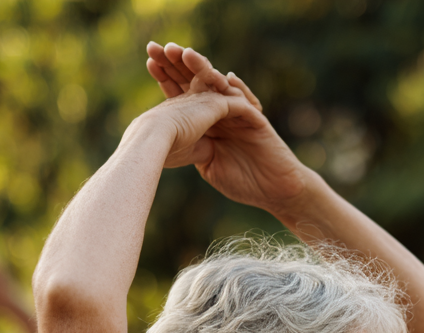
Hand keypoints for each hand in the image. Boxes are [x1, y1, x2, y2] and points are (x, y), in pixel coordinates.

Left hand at [145, 43, 309, 213]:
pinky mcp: (257, 121)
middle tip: (165, 48)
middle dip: (183, 66)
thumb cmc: (244, 184)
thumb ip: (196, 150)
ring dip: (205, 71)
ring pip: (220, 88)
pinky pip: (245, 102)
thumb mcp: (210, 167)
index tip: (150, 63)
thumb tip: (174, 145)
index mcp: (209, 125)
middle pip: (200, 85)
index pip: (187, 97)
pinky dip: (236, 90)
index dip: (169, 80)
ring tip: (189, 55)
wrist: (274, 193)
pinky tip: (225, 79)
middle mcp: (222, 115)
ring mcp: (239, 116)